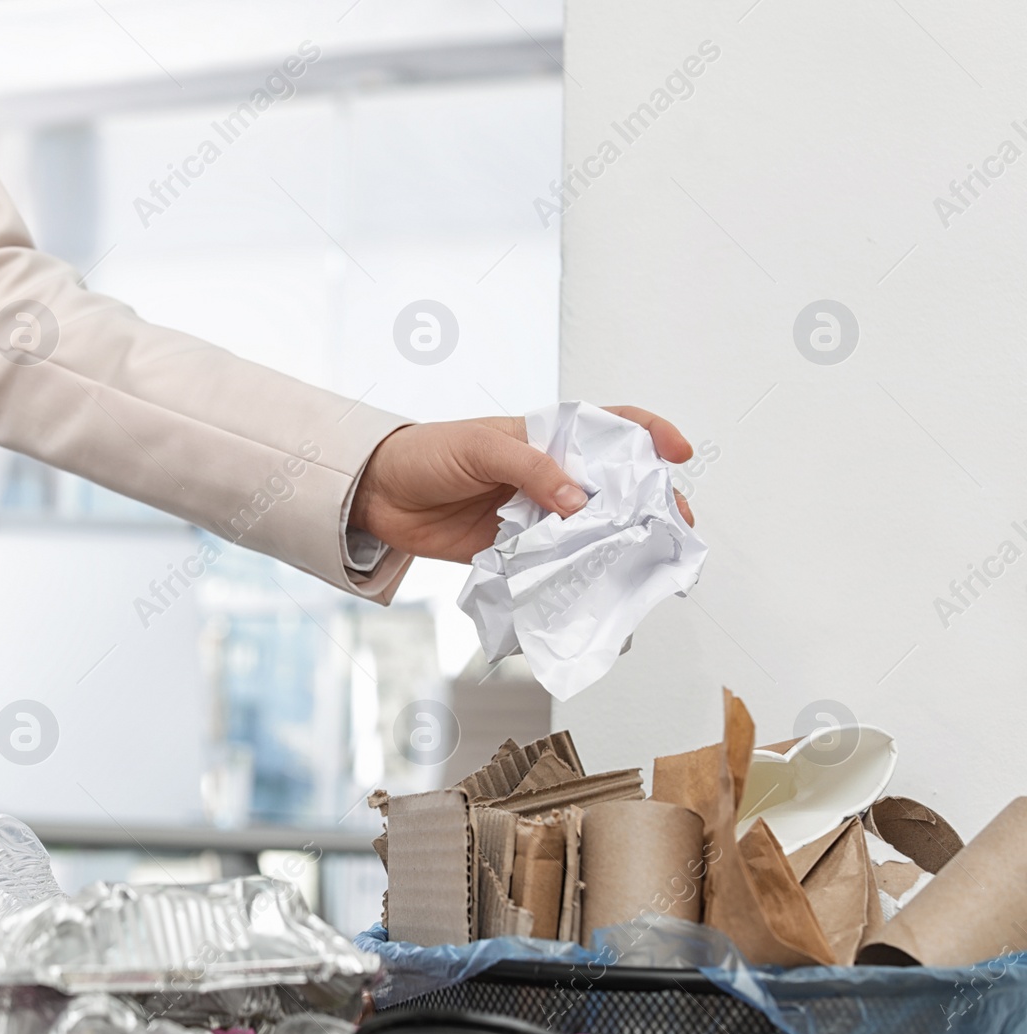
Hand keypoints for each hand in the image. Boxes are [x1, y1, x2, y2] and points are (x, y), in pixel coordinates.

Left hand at [350, 406, 695, 563]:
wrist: (379, 494)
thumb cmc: (427, 454)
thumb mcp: (482, 448)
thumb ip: (533, 470)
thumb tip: (579, 501)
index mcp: (548, 437)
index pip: (610, 426)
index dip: (649, 435)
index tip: (676, 454)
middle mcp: (550, 475)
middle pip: (614, 486)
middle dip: (649, 503)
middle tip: (673, 527)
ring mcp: (536, 514)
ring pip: (591, 528)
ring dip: (616, 543)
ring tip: (644, 561)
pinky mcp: (518, 550)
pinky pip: (558, 562)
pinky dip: (578, 572)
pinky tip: (596, 583)